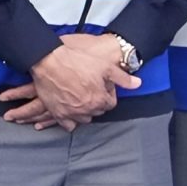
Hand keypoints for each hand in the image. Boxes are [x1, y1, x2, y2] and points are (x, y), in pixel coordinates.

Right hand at [1, 36, 133, 127]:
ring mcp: (70, 112)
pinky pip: (67, 125)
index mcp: (99, 100)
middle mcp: (86, 109)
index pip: (110, 104)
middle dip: (97, 101)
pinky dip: (71, 120)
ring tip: (81, 98)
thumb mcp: (105, 66)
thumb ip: (123, 78)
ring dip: (85, 111)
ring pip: (84, 119)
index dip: (108, 92)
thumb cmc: (76, 61)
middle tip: (90, 88)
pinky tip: (71, 111)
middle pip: (97, 111)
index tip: (101, 84)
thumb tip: (137, 84)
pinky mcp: (57, 112)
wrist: (49, 60)